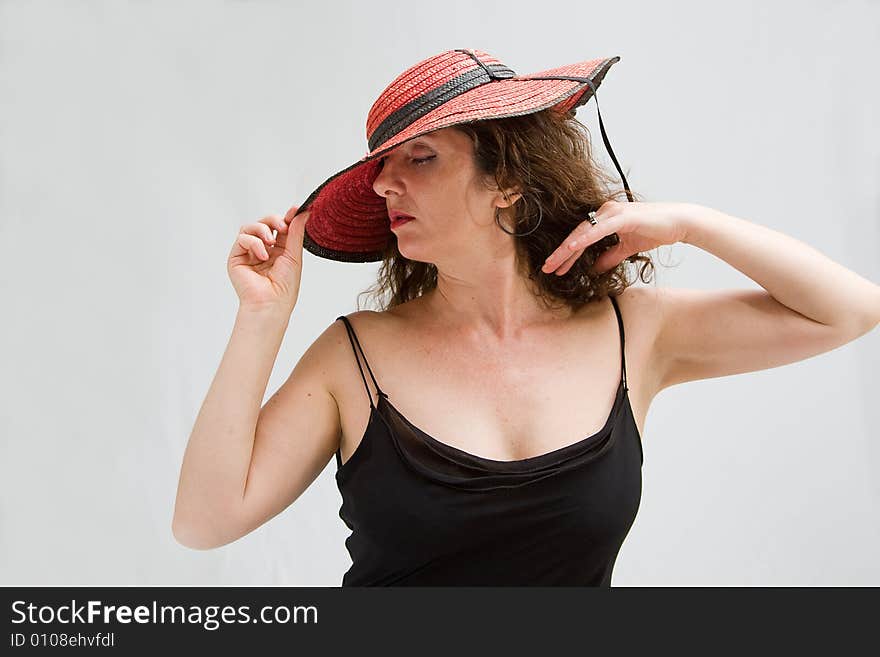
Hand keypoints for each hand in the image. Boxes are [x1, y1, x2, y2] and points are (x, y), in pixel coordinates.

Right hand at [227, 205, 309, 310]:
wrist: (272, 303)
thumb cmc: (284, 287)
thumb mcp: (294, 255)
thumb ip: (296, 232)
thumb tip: (303, 212)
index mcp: (278, 250)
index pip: (279, 227)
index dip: (286, 217)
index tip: (295, 210)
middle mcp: (262, 249)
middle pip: (263, 223)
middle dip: (273, 220)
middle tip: (283, 226)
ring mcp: (248, 253)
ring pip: (250, 227)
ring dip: (262, 230)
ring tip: (271, 242)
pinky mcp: (236, 257)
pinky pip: (242, 238)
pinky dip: (254, 243)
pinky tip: (262, 255)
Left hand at [540, 201, 695, 275]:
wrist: (679, 223)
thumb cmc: (655, 231)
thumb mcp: (627, 248)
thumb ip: (610, 257)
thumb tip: (595, 269)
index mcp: (604, 219)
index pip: (579, 239)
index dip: (566, 255)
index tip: (554, 269)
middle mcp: (604, 213)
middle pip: (576, 235)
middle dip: (560, 254)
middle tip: (546, 268)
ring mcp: (612, 213)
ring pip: (582, 232)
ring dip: (566, 249)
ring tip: (553, 262)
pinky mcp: (621, 217)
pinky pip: (597, 229)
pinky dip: (583, 239)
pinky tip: (571, 248)